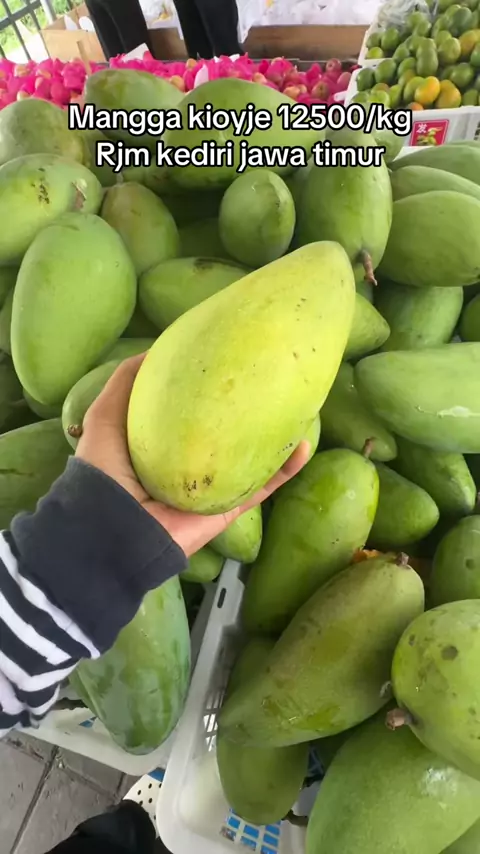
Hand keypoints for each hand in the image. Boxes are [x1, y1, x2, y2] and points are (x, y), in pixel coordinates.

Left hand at [76, 355, 310, 556]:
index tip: (231, 356)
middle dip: (249, 409)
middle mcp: (189, 463)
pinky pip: (262, 488)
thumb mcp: (106, 417)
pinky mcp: (227, 508)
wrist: (114, 532)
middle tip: (271, 379)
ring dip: (276, 436)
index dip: (210, 386)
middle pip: (227, 432)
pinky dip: (286, 470)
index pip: (192, 409)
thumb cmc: (106, 472)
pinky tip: (304, 446)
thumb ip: (125, 384)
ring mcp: (211, 487)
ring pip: (252, 458)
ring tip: (300, 409)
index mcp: (162, 442)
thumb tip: (154, 350)